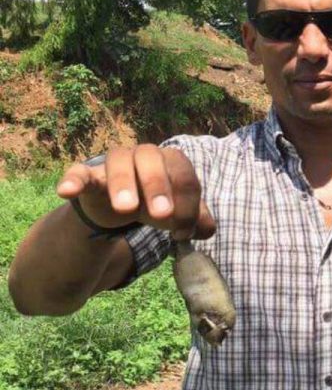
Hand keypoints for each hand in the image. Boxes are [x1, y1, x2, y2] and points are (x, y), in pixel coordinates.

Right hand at [55, 145, 215, 239]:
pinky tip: (66, 191)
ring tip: (125, 209)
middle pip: (152, 159)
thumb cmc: (153, 204)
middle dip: (158, 186)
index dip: (187, 205)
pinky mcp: (88, 175)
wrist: (117, 208)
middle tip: (161, 215)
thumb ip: (195, 220)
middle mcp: (144, 155)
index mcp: (171, 162)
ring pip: (118, 161)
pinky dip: (73, 180)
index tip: (181, 233)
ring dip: (123, 183)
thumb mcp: (176, 215)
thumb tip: (207, 230)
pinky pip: (78, 172)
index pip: (185, 176)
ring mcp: (114, 162)